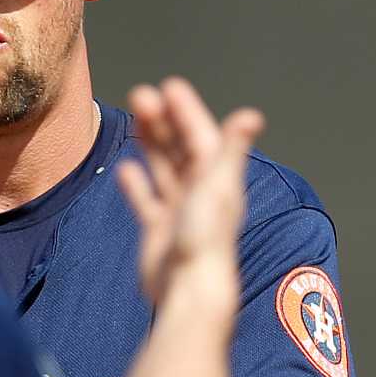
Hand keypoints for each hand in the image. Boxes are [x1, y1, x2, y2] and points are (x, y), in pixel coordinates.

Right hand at [116, 79, 264, 307]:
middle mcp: (200, 192)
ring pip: (163, 168)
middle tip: (139, 95)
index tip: (169, 87)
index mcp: (217, 179)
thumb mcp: (217, 188)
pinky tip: (125, 171)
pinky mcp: (159, 231)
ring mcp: (178, 211)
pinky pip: (147, 200)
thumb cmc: (204, 239)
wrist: (188, 289)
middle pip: (180, 148)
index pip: (201, 136)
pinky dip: (137, 184)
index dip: (186, 111)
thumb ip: (230, 150)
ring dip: (149, 143)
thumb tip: (250, 115)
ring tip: (134, 119)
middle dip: (162, 121)